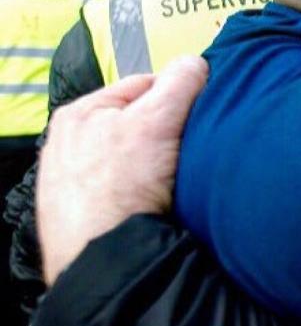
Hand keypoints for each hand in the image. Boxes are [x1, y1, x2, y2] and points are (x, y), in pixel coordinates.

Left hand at [37, 56, 207, 285]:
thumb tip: (196, 63)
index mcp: (80, 113)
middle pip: (142, 123)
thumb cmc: (120, 191)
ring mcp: (80, 184)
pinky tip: (164, 203)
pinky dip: (151, 193)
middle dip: (170, 133)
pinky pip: (133, 191)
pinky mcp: (92, 215)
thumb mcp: (157, 122)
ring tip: (180, 179)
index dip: (179, 95)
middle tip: (192, 148)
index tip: (201, 110)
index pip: (145, 85)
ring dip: (163, 165)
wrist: (107, 263)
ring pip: (140, 159)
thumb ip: (180, 84)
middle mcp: (73, 145)